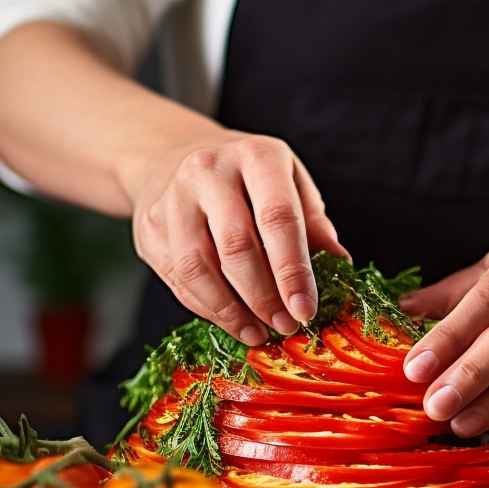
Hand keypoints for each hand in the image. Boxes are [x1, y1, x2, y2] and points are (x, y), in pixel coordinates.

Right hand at [128, 130, 347, 345]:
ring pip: (198, 269)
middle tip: (285, 326)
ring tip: (258, 332)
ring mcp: (172, 198)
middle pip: (236, 247)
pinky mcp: (148, 226)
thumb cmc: (245, 177)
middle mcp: (208, 170)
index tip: (305, 309)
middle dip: (264, 297)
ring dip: (231, 311)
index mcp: (255, 155)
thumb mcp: (288, 182)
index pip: (278, 218)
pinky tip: (231, 320)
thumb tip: (339, 264)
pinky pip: (178, 279)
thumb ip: (313, 223)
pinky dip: (207, 308)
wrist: (173, 155)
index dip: (293, 270)